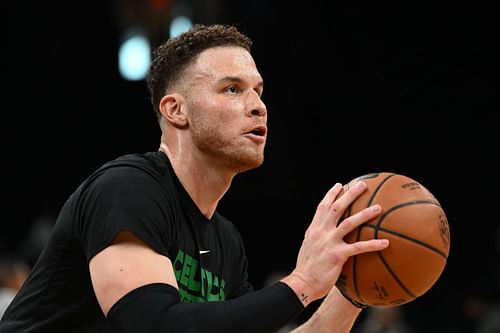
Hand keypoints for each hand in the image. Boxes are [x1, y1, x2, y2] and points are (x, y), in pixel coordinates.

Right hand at [283, 181, 388, 305]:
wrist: (303, 283)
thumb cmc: (307, 268)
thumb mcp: (308, 247)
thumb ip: (317, 237)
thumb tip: (325, 233)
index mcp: (314, 229)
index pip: (322, 207)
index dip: (331, 194)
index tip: (340, 185)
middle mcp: (321, 232)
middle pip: (337, 208)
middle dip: (350, 194)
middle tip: (362, 185)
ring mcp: (329, 242)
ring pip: (349, 223)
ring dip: (364, 214)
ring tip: (378, 208)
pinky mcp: (337, 255)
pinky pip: (358, 247)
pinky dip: (373, 244)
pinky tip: (385, 242)